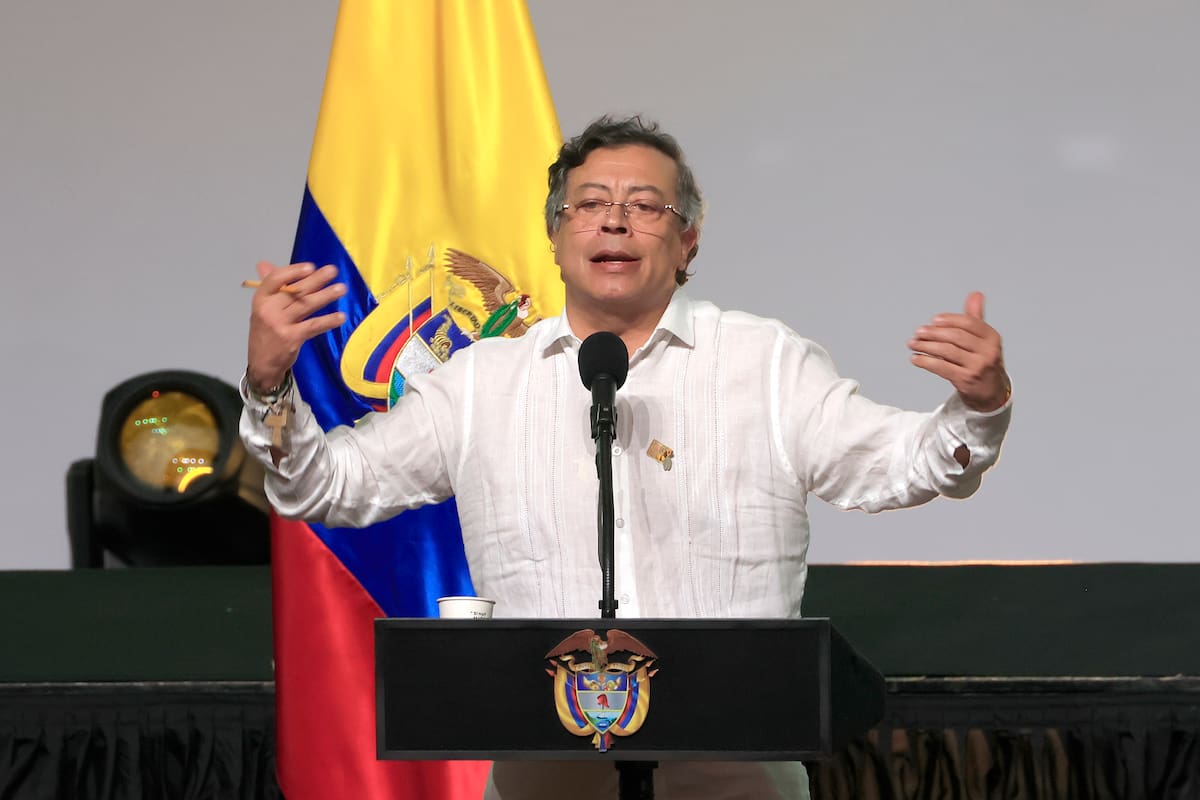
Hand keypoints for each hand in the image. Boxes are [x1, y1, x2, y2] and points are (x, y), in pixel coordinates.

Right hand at [247, 261, 345, 393]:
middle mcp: (268, 310)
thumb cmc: (265, 333)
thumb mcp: (262, 309)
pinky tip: (341, 316)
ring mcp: (280, 325)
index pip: (275, 280)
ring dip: (325, 296)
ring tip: (341, 288)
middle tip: (333, 270)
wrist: (261, 364)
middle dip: (316, 280)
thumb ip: (270, 288)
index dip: (293, 271)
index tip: (310, 266)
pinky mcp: (292, 338)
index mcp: (261, 299)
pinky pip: (313, 326)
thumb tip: (264, 264)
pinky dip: (328, 321)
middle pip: (295, 291)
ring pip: (306, 306)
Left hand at [909, 291, 1008, 411]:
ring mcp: (977, 366)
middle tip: (918, 332)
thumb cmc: (983, 361)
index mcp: (992, 337)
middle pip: (955, 336)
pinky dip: (926, 362)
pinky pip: (941, 367)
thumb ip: (975, 318)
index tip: (933, 321)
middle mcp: (987, 351)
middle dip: (934, 333)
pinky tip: (915, 358)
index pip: (968, 323)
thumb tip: (975, 294)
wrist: (991, 392)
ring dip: (926, 346)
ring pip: (946, 351)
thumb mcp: (984, 340)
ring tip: (913, 344)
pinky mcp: (965, 380)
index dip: (949, 320)